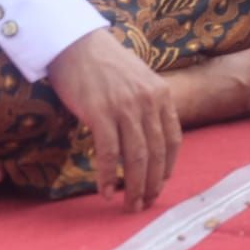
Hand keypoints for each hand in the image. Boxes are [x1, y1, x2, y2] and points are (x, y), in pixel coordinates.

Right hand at [47, 29, 179, 212]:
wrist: (76, 43)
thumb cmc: (105, 64)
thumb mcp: (139, 80)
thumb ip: (148, 105)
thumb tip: (150, 137)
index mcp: (161, 94)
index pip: (173, 139)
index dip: (168, 167)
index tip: (160, 185)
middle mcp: (148, 102)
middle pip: (156, 153)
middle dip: (151, 184)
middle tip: (144, 205)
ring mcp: (125, 108)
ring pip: (136, 157)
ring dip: (133, 186)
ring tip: (129, 205)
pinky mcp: (100, 113)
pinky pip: (107, 153)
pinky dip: (106, 176)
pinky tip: (105, 192)